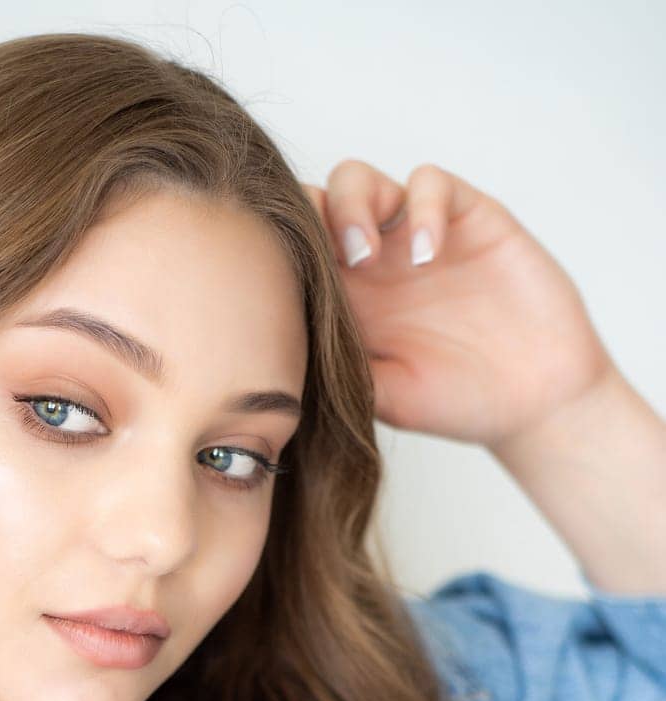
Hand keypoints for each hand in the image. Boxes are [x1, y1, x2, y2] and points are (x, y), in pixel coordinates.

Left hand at [302, 160, 616, 452]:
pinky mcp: (468, 218)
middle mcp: (375, 263)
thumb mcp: (383, 397)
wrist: (536, 401)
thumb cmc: (458, 403)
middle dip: (312, 218)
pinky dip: (421, 206)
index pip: (294, 251)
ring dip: (353, 206)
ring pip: (361, 181)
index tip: (290, 281)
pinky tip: (426, 254)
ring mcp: (417, 236)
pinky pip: (431, 182)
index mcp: (347, 301)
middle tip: (337, 264)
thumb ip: (338, 368)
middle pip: (314, 205)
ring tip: (367, 257)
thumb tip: (282, 352)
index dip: (280, 249)